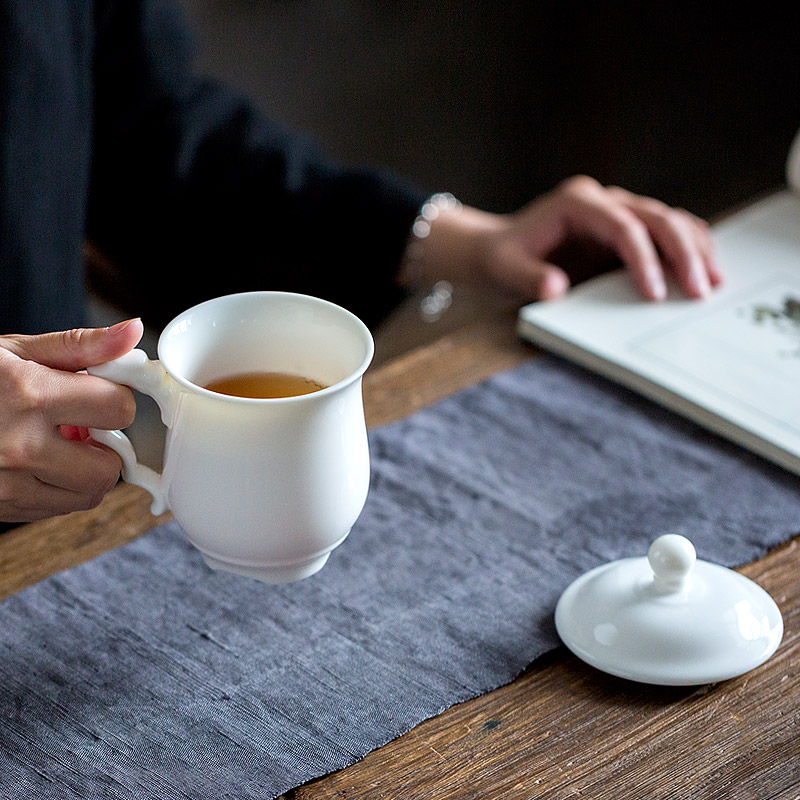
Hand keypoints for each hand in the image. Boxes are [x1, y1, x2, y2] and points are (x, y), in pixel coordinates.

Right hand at [0, 319, 142, 521]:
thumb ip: (81, 346)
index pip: (118, 408)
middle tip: (83, 427)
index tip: (100, 393)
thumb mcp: (14, 351)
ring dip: (85, 472)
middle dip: (107, 447)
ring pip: (88, 495)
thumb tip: (134, 331)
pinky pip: (56, 509)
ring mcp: (5, 484)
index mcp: (28, 395)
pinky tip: (36, 462)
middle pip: (110, 468)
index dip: (116, 398)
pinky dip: (59, 489)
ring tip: (58, 444)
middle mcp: (18, 445)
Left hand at [401, 176, 721, 301]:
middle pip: (655, 217)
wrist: (498, 250)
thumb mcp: (505, 271)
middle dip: (682, 253)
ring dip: (694, 249)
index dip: (643, 259)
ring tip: (714, 282)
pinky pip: (663, 233)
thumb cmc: (502, 260)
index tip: (653, 295)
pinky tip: (705, 269)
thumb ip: (529, 279)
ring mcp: (616, 211)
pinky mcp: (624, 228)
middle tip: (699, 290)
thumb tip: (556, 287)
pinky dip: (687, 249)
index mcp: (575, 202)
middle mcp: (602, 200)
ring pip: (668, 220)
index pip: (621, 226)